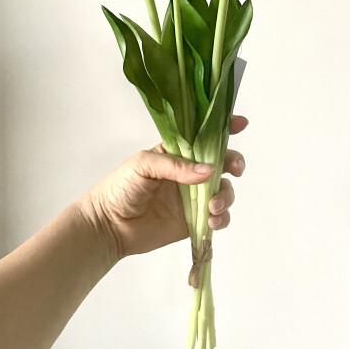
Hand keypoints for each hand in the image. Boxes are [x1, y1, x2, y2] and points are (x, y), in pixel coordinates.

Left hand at [82, 116, 248, 258]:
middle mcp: (189, 173)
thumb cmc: (120, 188)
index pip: (203, 137)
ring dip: (226, 195)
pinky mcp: (193, 221)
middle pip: (222, 163)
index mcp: (176, 153)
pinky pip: (217, 217)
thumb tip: (208, 171)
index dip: (224, 128)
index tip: (240, 124)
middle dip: (234, 162)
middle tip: (234, 170)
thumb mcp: (143, 165)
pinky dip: (222, 218)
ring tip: (212, 206)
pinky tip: (211, 221)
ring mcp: (192, 197)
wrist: (109, 225)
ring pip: (224, 190)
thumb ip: (176, 166)